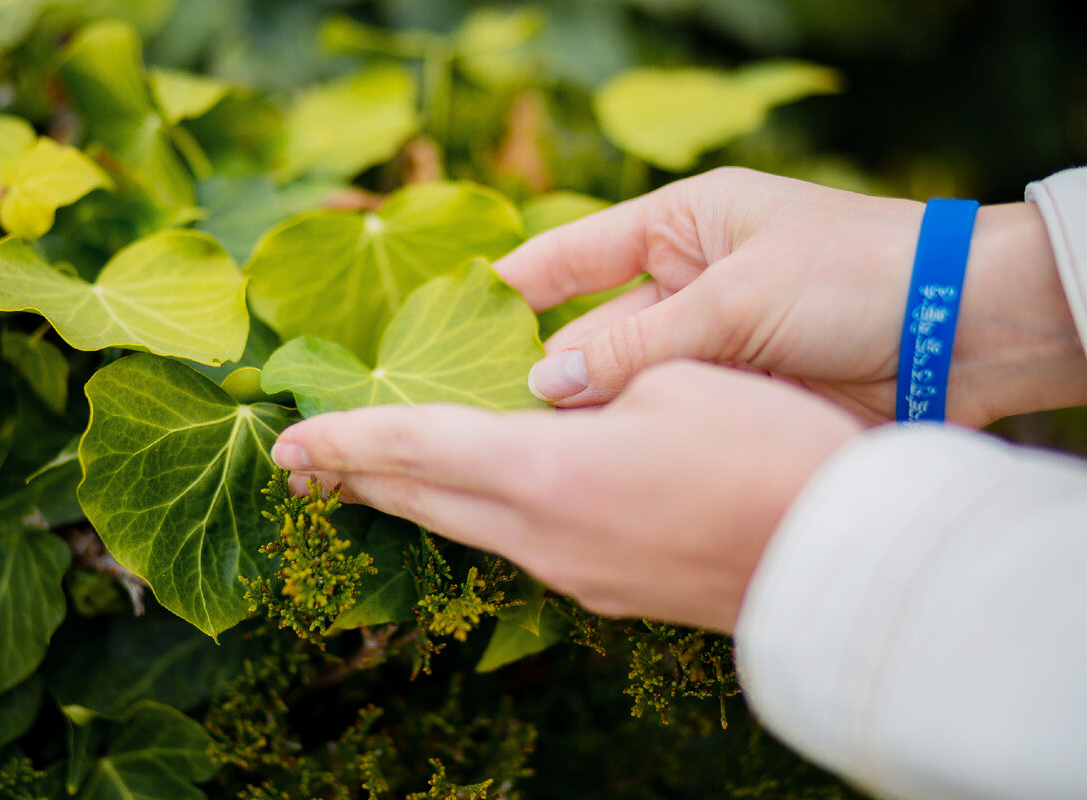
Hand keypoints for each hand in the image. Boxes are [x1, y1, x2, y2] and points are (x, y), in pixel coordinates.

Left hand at [271, 360, 859, 632]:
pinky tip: (483, 500)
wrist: (843, 558)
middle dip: (358, 477)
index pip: (415, 448)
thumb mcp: (677, 381)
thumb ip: (598, 386)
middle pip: (424, 500)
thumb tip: (556, 398)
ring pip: (467, 527)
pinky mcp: (609, 592)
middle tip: (302, 465)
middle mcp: (541, 536)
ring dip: (415, 498)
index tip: (289, 437)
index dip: (345, 440)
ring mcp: (574, 575)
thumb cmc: (768, 452)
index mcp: (544, 472)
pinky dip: (479, 515)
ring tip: (376, 478)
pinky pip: (521, 545)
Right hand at [502, 168, 1086, 425]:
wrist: (965, 331)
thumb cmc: (854, 276)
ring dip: (584, 412)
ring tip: (517, 448)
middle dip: (544, 368)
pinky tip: (584, 464)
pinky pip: (666, 416)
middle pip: (592, 331)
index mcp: (683, 227)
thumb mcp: (737, 298)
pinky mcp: (736, 398)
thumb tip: (544, 384)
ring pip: (624, 383)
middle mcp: (686, 287)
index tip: (457, 315)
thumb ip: (637, 347)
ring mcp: (710, 347)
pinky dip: (631, 438)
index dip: (516, 284)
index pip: (575, 254)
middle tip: (479, 411)